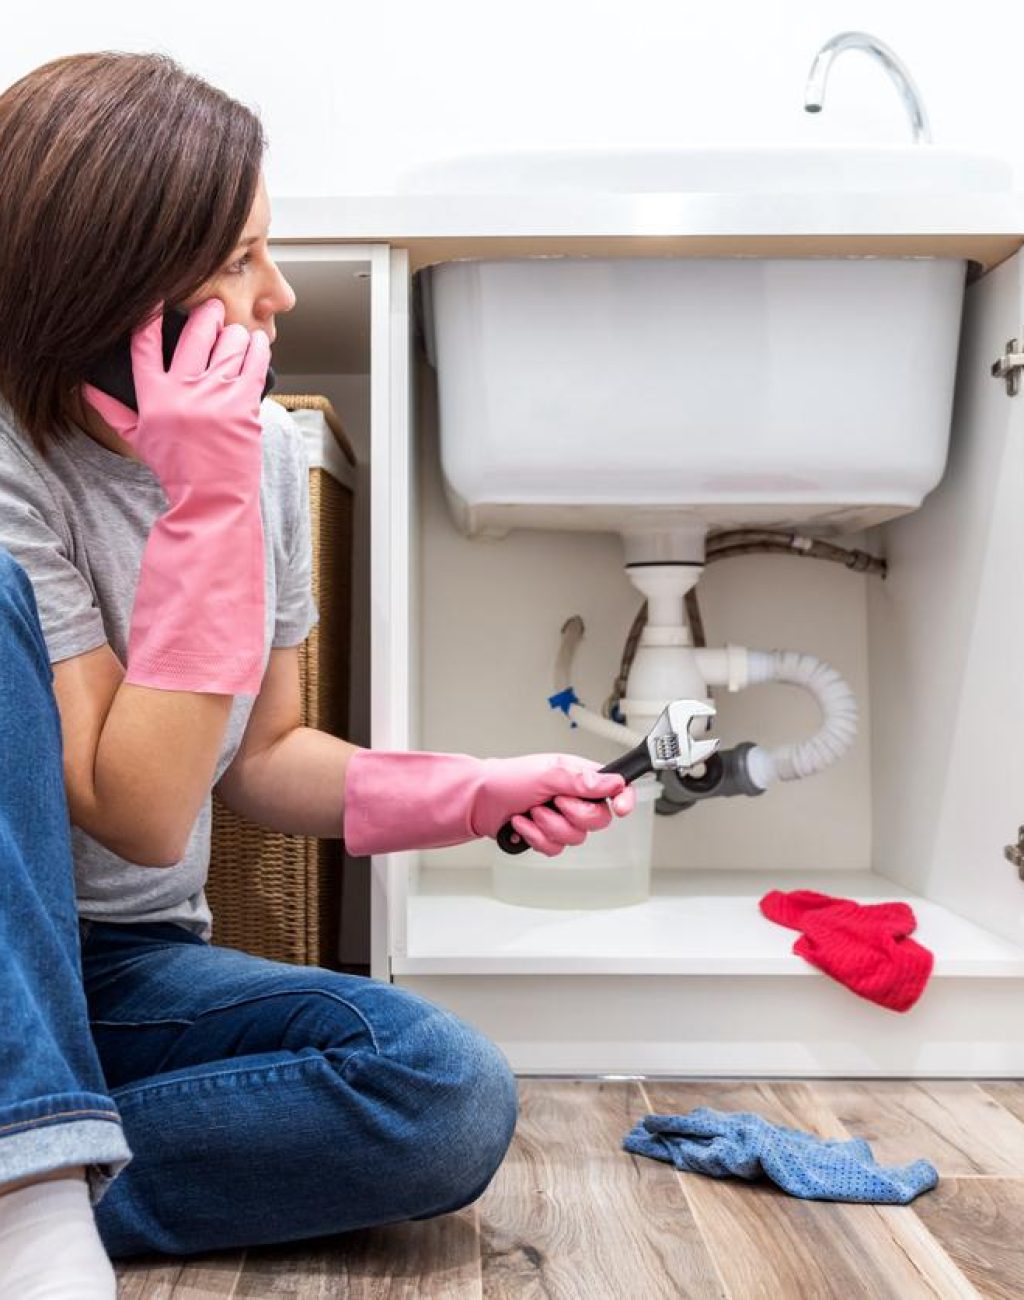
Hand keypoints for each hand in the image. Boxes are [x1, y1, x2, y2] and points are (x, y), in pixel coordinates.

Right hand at [81, 297, 269, 499]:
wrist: (211, 500)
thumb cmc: (175, 469)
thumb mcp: (139, 439)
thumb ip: (113, 410)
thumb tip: (86, 386)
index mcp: (153, 396)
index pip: (144, 343)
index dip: (149, 315)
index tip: (158, 298)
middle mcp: (183, 391)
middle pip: (194, 333)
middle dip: (206, 314)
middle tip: (214, 307)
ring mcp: (215, 396)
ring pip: (228, 343)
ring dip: (235, 331)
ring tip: (236, 330)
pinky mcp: (244, 404)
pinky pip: (254, 362)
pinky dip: (258, 347)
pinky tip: (257, 341)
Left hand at [473, 754, 635, 856]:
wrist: (480, 801)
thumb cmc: (509, 779)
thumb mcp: (547, 772)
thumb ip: (581, 780)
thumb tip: (612, 783)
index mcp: (580, 777)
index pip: (616, 787)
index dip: (624, 798)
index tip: (622, 808)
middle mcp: (575, 799)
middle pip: (599, 820)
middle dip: (572, 815)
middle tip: (553, 802)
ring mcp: (561, 820)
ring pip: (576, 838)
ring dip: (548, 826)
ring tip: (532, 810)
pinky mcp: (547, 837)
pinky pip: (555, 849)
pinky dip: (536, 837)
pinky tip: (523, 823)